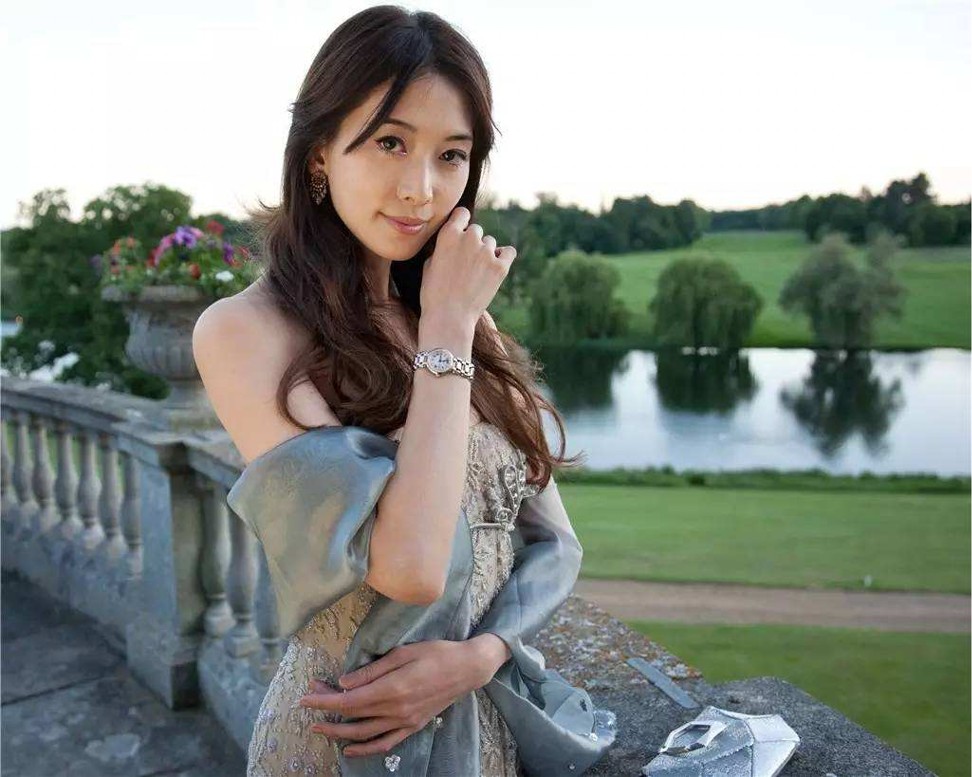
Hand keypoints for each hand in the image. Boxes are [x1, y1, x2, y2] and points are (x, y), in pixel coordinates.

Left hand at [299, 636, 508, 757]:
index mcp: (392, 689)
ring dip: (339, 732)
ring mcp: (405, 722)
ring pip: (364, 733)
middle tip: (310, 700)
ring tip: (320, 727)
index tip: (305, 697)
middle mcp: (396, 710)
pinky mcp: (412, 727)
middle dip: (327, 709)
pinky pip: (385, 743)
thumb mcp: (402, 653)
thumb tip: (344, 682)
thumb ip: (372, 671)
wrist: (467, 669)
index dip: (324, 700)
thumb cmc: (435, 653)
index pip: (349, 700)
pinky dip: (365, 749)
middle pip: (353, 715)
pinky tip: (350, 749)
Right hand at [420, 206, 515, 326]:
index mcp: (448, 235)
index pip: (462, 214)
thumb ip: (443, 248)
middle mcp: (469, 238)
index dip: (462, 222)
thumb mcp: (429, 265)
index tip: (462, 232)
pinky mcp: (500, 267)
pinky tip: (496, 266)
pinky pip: (508, 252)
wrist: (449, 317)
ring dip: (486, 252)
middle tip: (467, 262)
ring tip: (477, 272)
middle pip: (476, 230)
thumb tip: (453, 242)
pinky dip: (504, 257)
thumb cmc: (434, 294)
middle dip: (472, 242)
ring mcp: (486, 252)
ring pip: (490, 243)